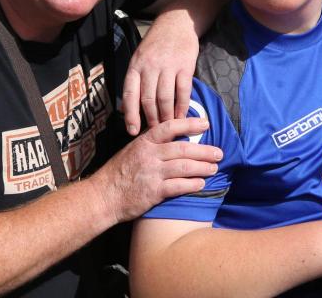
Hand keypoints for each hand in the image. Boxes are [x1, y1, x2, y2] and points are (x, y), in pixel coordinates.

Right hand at [92, 116, 220, 222]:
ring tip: (214, 168)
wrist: (103, 197)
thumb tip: (174, 138)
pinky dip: (192, 184)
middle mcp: (149, 155)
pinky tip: (201, 184)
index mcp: (144, 142)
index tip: (206, 123)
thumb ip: (151, 145)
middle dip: (204, 150)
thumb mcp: (132, 151)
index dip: (189, 124)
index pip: (169, 127)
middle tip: (219, 153)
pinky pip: (177, 186)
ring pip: (183, 167)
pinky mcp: (153, 192)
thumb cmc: (118, 174)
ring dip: (202, 167)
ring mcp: (151, 173)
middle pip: (182, 148)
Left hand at [122, 14, 199, 134]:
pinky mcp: (185, 66)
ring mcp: (168, 66)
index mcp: (135, 66)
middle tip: (155, 131)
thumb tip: (129, 108)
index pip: (130, 94)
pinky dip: (182, 106)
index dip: (130, 115)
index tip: (132, 131)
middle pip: (148, 100)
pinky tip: (182, 115)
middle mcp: (150, 66)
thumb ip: (135, 81)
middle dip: (151, 119)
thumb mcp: (139, 58)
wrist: (176, 23)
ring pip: (165, 98)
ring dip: (167, 116)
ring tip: (168, 126)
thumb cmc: (155, 45)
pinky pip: (183, 91)